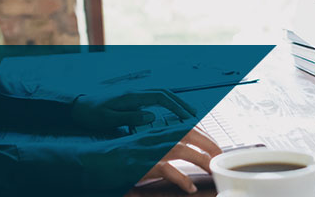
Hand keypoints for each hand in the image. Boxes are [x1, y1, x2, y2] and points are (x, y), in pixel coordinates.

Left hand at [70, 88, 196, 129]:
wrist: (77, 105)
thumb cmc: (91, 113)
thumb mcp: (108, 119)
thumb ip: (130, 118)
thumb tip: (152, 116)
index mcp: (132, 96)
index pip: (160, 97)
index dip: (176, 107)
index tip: (187, 117)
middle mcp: (135, 92)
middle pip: (164, 93)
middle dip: (181, 103)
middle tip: (194, 115)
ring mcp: (134, 94)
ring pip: (160, 94)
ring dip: (174, 102)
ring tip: (187, 113)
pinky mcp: (131, 98)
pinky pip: (153, 98)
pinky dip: (165, 103)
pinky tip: (169, 112)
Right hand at [77, 124, 221, 193]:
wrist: (92, 159)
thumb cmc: (116, 157)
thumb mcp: (140, 148)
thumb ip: (158, 149)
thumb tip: (176, 158)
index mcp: (154, 132)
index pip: (184, 126)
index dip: (203, 134)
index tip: (214, 145)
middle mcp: (154, 137)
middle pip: (189, 134)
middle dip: (209, 144)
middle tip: (222, 157)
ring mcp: (149, 150)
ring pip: (184, 149)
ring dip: (202, 159)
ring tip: (213, 170)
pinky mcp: (143, 164)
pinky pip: (168, 170)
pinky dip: (183, 179)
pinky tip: (189, 187)